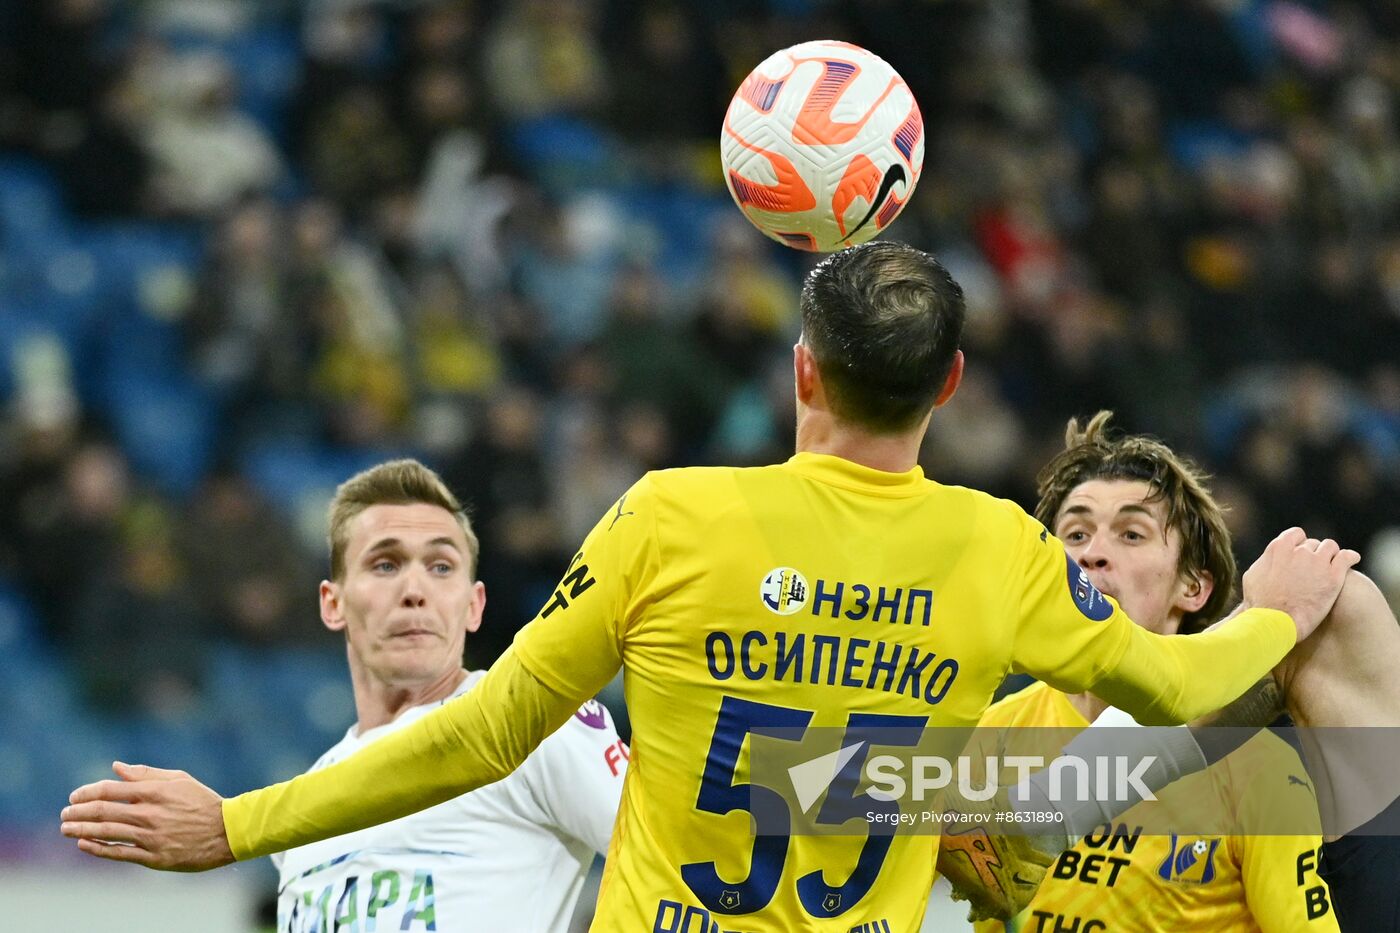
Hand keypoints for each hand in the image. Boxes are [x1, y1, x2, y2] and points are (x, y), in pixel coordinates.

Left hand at [60, 762, 233, 870]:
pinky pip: (119, 853)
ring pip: (106, 832)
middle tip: (64, 813)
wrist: (227, 831)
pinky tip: (83, 844)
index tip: (74, 796)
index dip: (87, 792)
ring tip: (65, 829)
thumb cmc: (202, 802)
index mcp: (154, 792)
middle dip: (78, 812)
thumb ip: (146, 774)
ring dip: (81, 829)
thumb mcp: (178, 779)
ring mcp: (150, 837)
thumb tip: (116, 767)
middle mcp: (149, 814)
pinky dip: (98, 848)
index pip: (110, 790)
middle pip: (102, 811)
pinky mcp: (153, 857)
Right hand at [1241, 528, 1359, 641]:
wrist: (1275, 622)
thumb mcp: (1253, 576)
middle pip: (1313, 543)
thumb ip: (1266, 561)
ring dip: (1330, 554)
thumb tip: (1272, 558)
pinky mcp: (1333, 577)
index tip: (1300, 553)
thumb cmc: (1261, 603)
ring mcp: (1318, 563)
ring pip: (1330, 547)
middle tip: (1314, 568)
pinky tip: (1352, 559)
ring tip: (1331, 565)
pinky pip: (1348, 557)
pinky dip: (1351, 557)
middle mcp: (1299, 551)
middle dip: (1313, 553)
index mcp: (1279, 548)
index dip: (1299, 544)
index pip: (1295, 534)